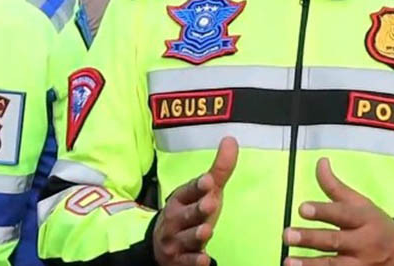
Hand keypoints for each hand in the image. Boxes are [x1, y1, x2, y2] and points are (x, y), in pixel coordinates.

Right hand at [153, 137, 237, 265]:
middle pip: (187, 214)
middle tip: (210, 203)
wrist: (162, 245)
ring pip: (187, 238)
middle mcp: (174, 219)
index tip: (208, 181)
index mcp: (180, 199)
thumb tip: (231, 139)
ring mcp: (175, 241)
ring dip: (196, 234)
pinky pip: (186, 261)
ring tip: (207, 230)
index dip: (198, 186)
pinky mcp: (178, 260)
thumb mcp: (204, 192)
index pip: (188, 191)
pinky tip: (203, 259)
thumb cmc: (190, 213)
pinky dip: (194, 261)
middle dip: (197, 209)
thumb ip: (219, 169)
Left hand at [283, 158, 393, 265]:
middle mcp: (362, 242)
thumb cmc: (373, 223)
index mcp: (363, 218)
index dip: (323, 211)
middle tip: (287, 234)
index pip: (342, 214)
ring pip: (333, 265)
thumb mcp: (359, 203)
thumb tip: (320, 161)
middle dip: (310, 238)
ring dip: (309, 264)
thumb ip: (335, 187)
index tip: (302, 208)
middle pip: (335, 241)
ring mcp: (359, 264)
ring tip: (288, 261)